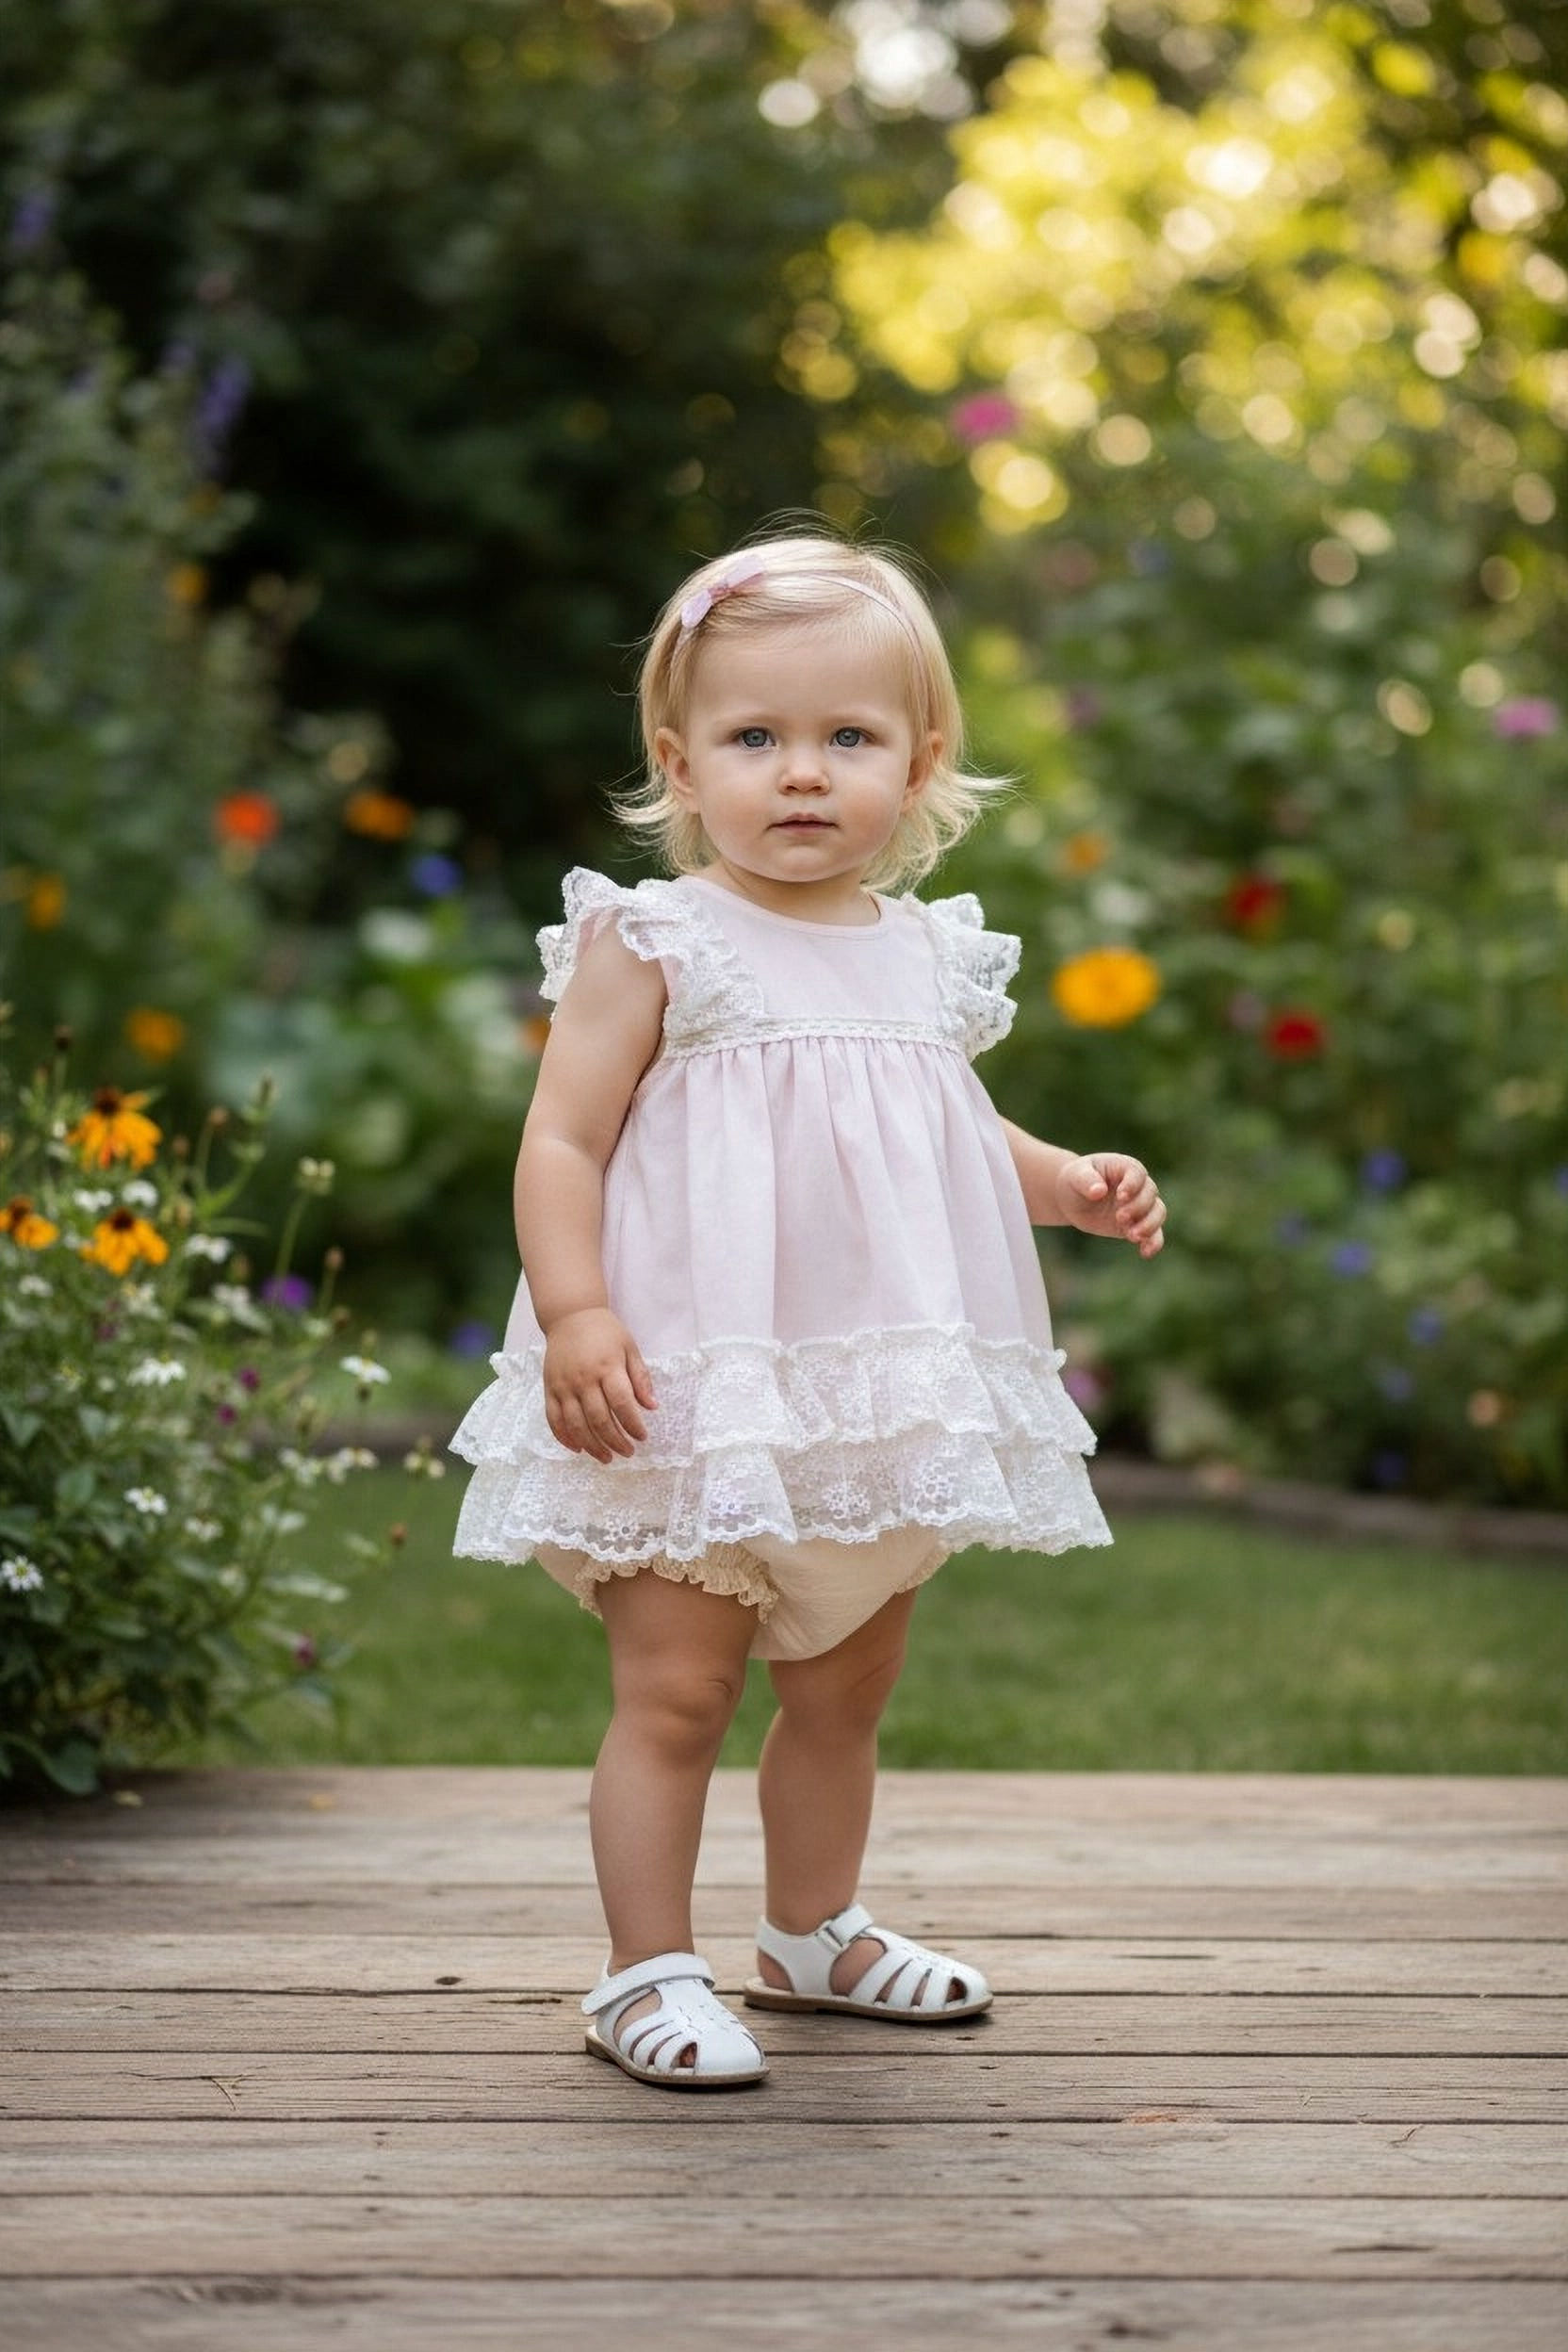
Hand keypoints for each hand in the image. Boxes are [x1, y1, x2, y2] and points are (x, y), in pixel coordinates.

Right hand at [541, 1307, 658, 1461]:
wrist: (570, 1316)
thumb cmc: (605, 1332)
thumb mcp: (629, 1348)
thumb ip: (640, 1377)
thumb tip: (652, 1406)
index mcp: (607, 1367)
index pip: (622, 1403)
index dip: (633, 1424)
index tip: (642, 1437)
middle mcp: (583, 1379)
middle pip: (599, 1419)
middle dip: (615, 1441)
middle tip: (628, 1452)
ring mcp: (564, 1385)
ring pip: (576, 1424)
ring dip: (592, 1446)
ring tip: (606, 1457)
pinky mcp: (550, 1389)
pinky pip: (554, 1419)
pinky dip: (564, 1437)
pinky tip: (578, 1448)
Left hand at [1057, 1154, 1165, 1257]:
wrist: (1074, 1198)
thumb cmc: (1076, 1180)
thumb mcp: (1075, 1176)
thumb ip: (1086, 1180)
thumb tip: (1098, 1191)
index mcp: (1125, 1167)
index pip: (1137, 1173)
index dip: (1132, 1185)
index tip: (1121, 1196)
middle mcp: (1138, 1185)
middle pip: (1150, 1194)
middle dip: (1138, 1208)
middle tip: (1120, 1218)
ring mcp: (1141, 1205)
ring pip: (1158, 1213)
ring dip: (1148, 1225)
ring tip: (1132, 1236)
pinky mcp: (1138, 1224)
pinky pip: (1154, 1233)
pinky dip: (1153, 1243)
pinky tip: (1145, 1253)